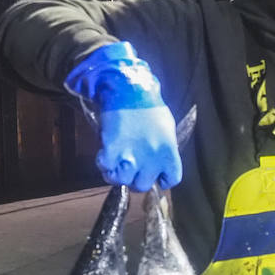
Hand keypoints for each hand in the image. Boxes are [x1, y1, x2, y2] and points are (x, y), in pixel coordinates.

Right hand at [65, 42, 181, 190]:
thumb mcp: (166, 129)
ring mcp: (131, 157)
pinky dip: (104, 164)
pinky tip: (106, 154)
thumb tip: (159, 161)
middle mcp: (152, 159)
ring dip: (117, 174)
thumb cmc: (149, 105)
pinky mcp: (112, 151)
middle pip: (143, 185)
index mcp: (169, 152)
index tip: (155, 175)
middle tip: (131, 167)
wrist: (128, 90)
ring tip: (116, 163)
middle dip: (136, 178)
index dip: (161, 179)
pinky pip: (106, 169)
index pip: (171, 180)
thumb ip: (164, 149)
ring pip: (123, 181)